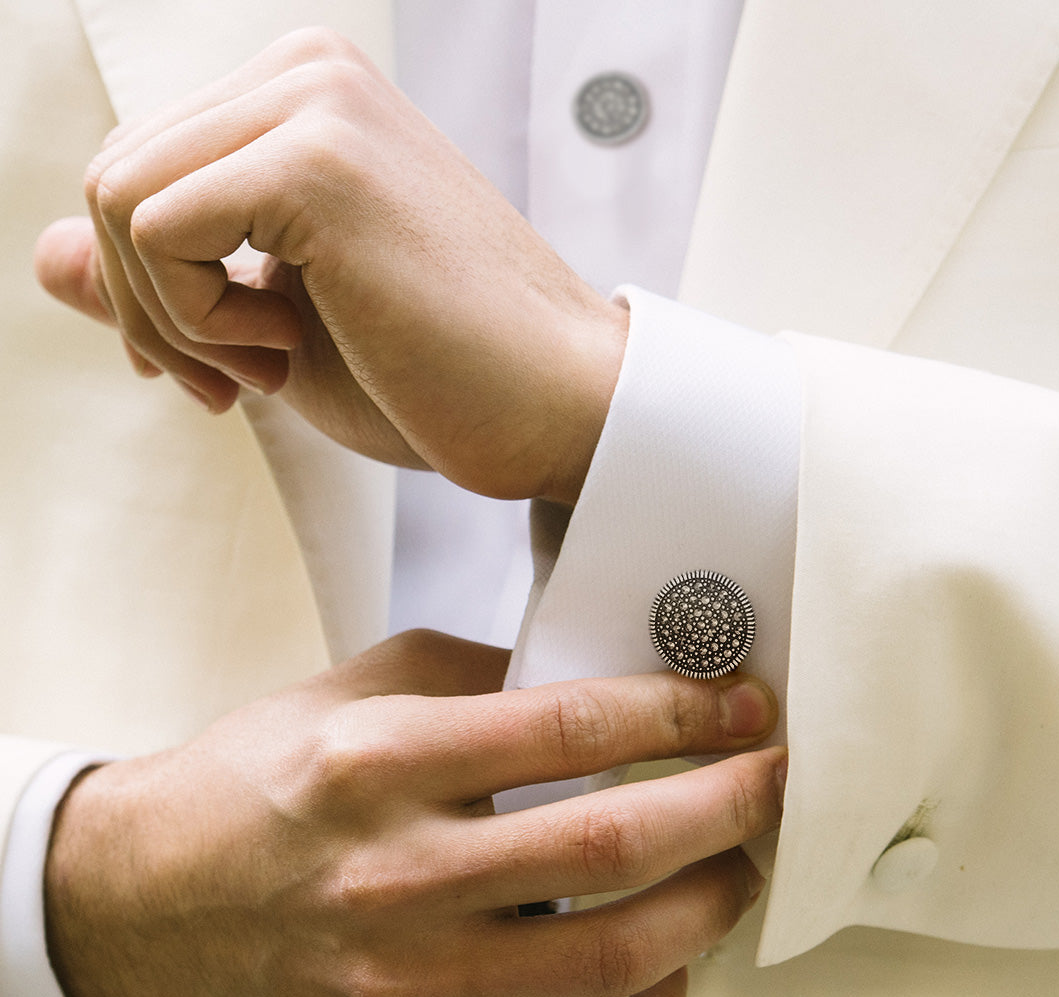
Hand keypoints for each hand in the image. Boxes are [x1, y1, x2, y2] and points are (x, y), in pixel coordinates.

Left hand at [34, 28, 627, 503]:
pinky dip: (197, 319)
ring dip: (174, 318)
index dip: (148, 288)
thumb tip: (43, 255)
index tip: (214, 367)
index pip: (142, 170)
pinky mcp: (318, 160)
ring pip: (116, 199)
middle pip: (111, 176)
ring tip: (274, 364)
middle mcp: (309, 73)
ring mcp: (315, 104)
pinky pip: (157, 230)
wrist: (555, 410)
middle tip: (236, 381)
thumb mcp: (273, 329)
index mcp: (308, 100)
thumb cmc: (440, 378)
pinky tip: (286, 348)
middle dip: (149, 309)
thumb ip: (159, 280)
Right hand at [45, 630, 784, 996]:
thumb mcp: (357, 690)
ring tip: (734, 861)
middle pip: (615, 839)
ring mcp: (411, 988)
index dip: (679, 708)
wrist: (157, 903)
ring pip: (616, 955)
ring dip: (710, 901)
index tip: (737, 702)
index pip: (570, 727)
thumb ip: (478, 675)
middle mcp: (397, 878)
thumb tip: (597, 677)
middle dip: (728, 798)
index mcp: (380, 764)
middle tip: (770, 774)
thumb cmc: (261, 784)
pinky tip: (669, 970)